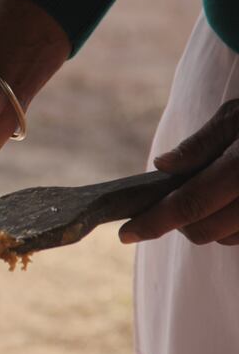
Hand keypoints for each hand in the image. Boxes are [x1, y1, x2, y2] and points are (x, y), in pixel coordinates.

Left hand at [120, 99, 238, 245]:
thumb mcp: (238, 114)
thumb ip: (201, 143)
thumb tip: (163, 166)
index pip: (189, 203)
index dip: (153, 222)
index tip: (126, 234)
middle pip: (204, 230)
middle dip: (181, 223)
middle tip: (175, 201)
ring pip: (227, 239)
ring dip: (211, 225)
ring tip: (217, 193)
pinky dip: (234, 226)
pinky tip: (235, 201)